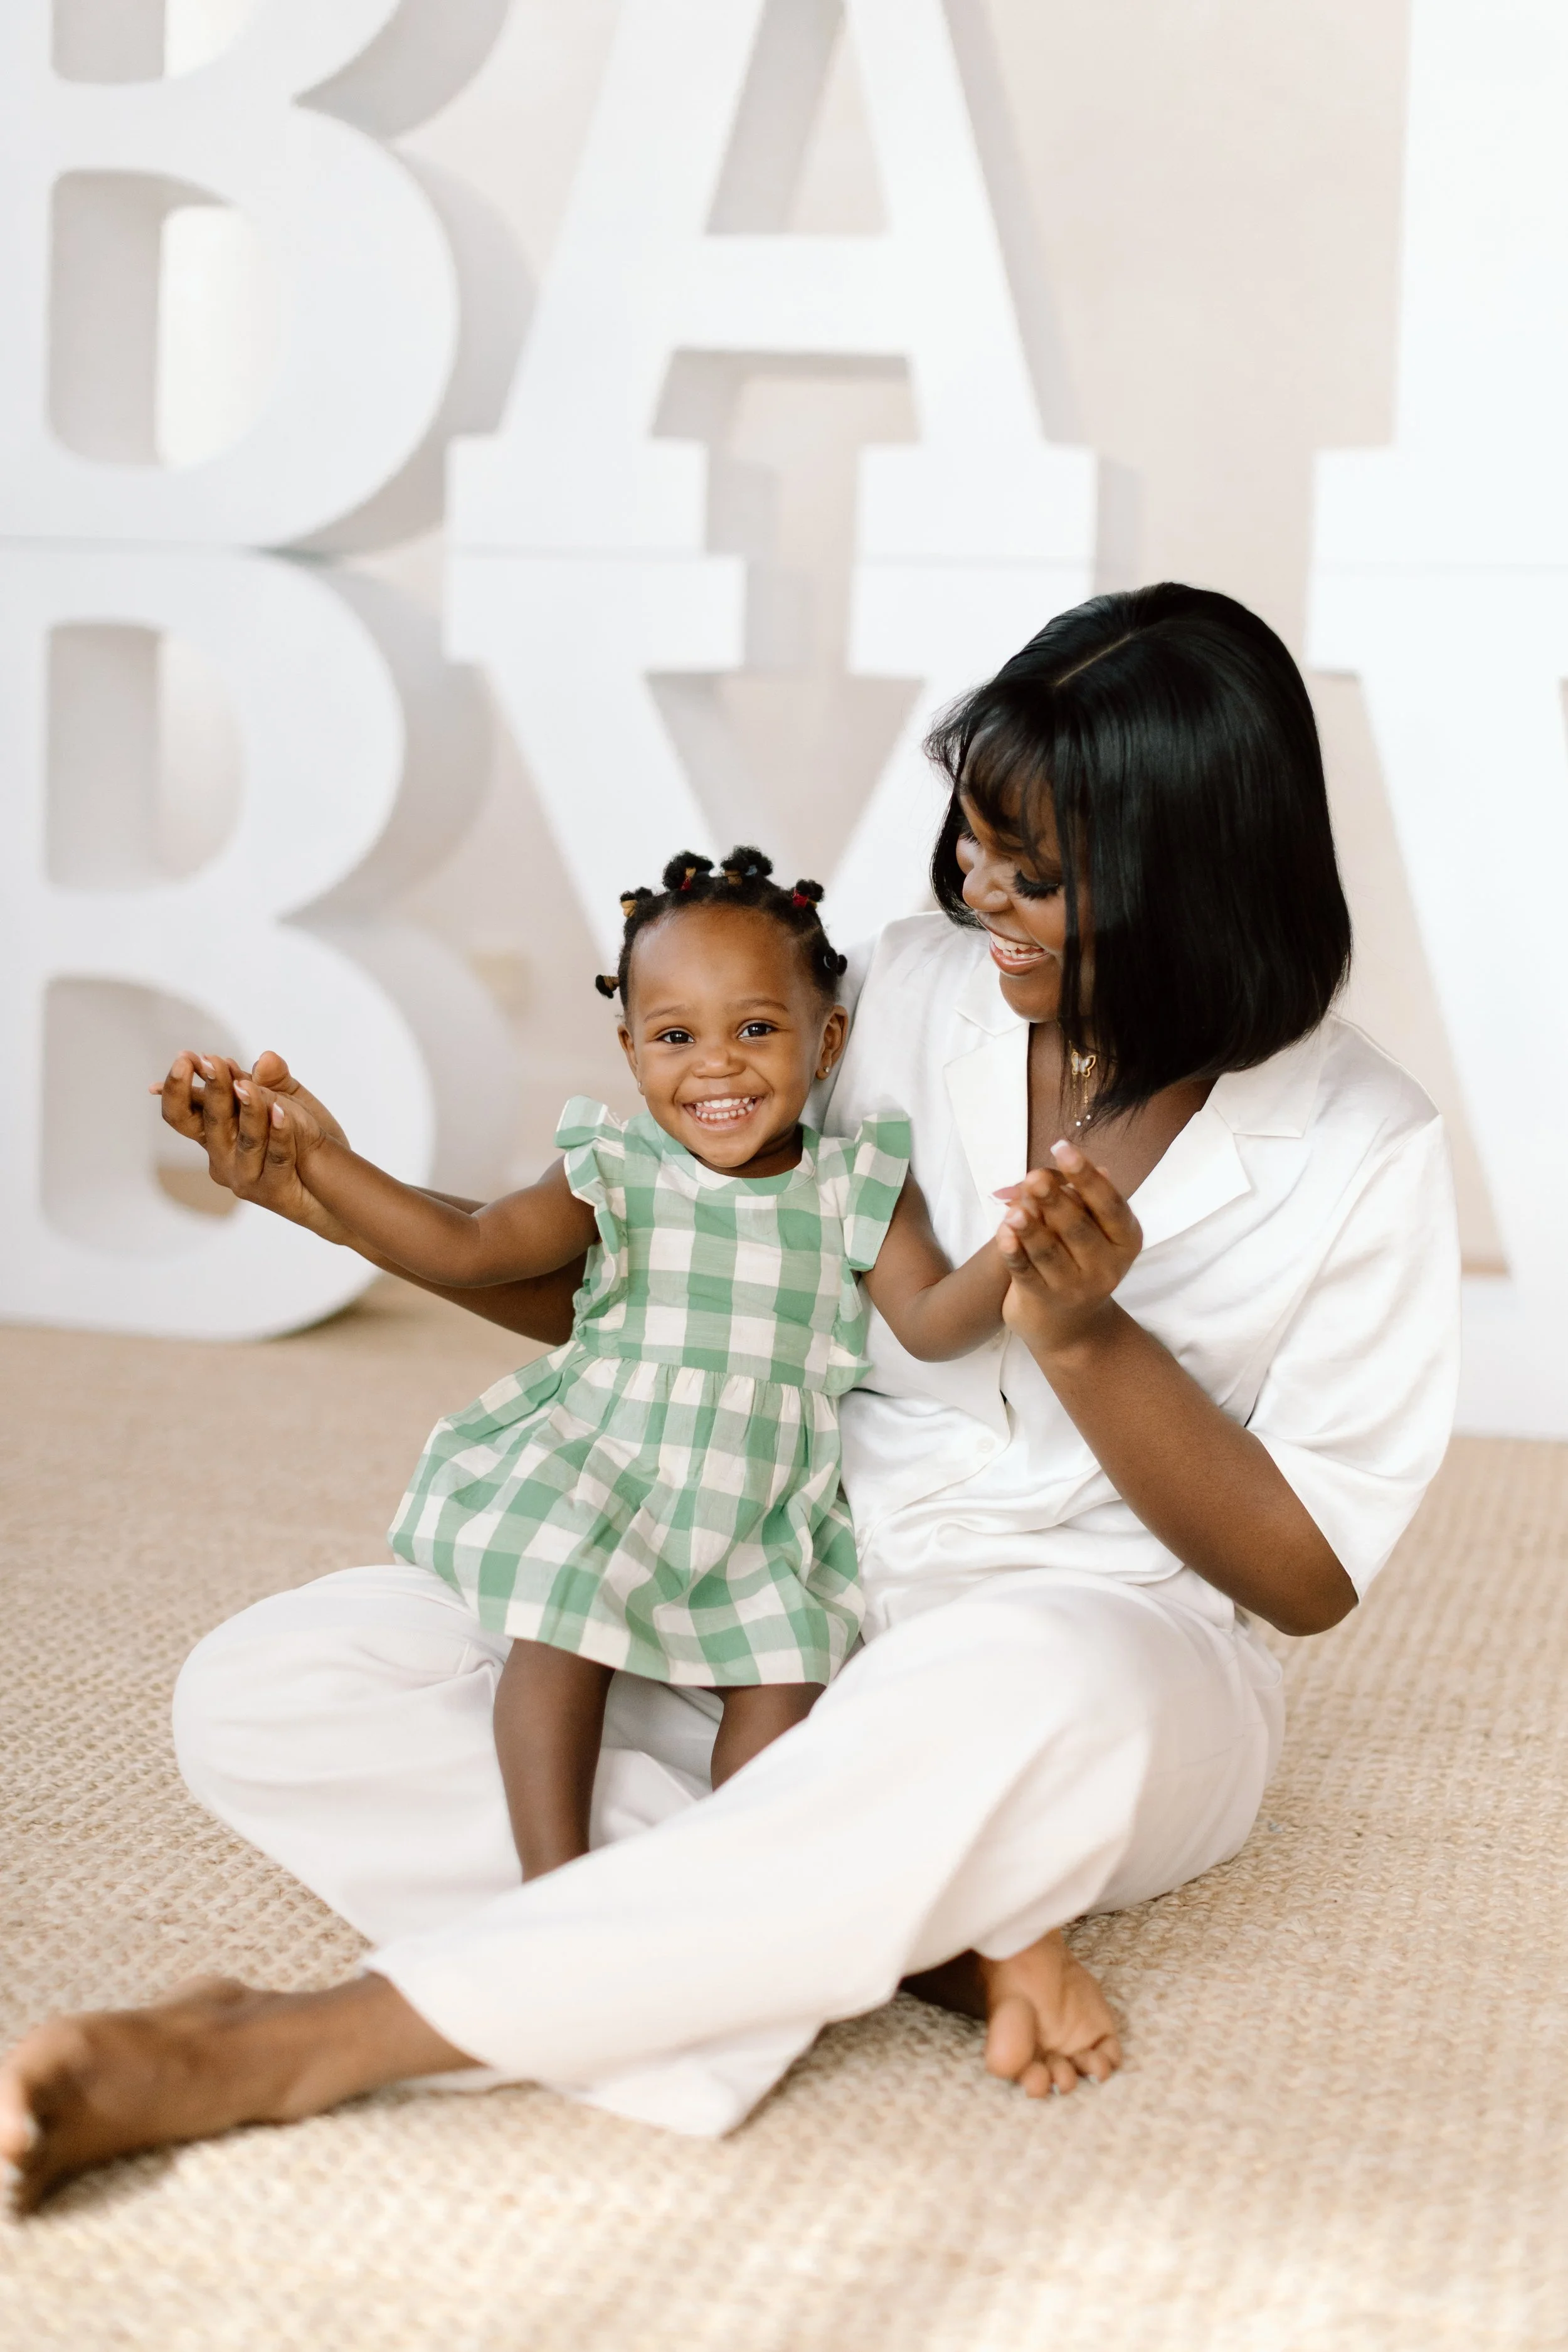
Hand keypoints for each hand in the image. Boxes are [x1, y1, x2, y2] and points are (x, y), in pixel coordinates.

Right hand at [151, 1050, 352, 1242]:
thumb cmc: (302, 1141)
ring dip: (248, 1109)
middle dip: (212, 1090)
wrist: (330, 1187)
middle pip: (209, 1123)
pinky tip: (282, 1112)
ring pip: (244, 1140)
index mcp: (216, 1132)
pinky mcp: (273, 1191)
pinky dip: (279, 1133)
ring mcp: (246, 1176)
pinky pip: (276, 1158)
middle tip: (213, 1063)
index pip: (182, 1112)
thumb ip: (274, 1081)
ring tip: (248, 1086)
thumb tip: (265, 1058)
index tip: (184, 1058)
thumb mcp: (288, 1101)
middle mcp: (223, 1156)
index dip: (176, 1088)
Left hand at [996, 1139, 1142, 1362]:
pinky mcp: (1043, 1301)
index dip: (1085, 1177)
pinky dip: (1014, 1253)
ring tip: (1015, 1209)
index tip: (1062, 1148)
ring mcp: (1075, 1287)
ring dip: (1031, 1228)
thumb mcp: (1092, 1231)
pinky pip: (1026, 1272)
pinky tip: (1003, 1234)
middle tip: (1034, 1178)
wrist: (1073, 1328)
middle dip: (1055, 1200)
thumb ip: (1082, 1199)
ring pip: (1049, 1251)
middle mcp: (1106, 1265)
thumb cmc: (1080, 1261)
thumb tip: (1079, 1167)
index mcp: (1125, 1239)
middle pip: (1077, 1227)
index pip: (1109, 1204)